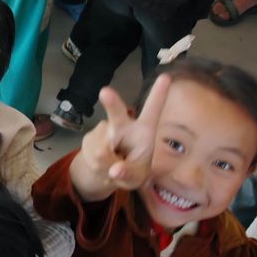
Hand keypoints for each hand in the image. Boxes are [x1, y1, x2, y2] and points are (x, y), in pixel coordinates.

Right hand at [70, 75, 170, 199]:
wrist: (105, 173)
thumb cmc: (130, 170)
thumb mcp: (136, 178)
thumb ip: (128, 174)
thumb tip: (114, 169)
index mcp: (143, 131)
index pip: (152, 111)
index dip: (159, 95)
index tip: (166, 77)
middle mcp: (124, 125)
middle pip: (117, 113)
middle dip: (111, 103)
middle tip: (105, 92)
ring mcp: (104, 129)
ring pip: (101, 150)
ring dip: (105, 164)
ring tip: (111, 166)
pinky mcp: (89, 137)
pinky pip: (91, 155)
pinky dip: (96, 165)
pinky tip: (100, 164)